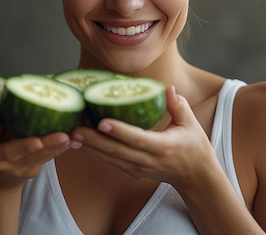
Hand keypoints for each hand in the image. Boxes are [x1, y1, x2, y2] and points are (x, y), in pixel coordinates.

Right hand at [0, 122, 70, 189]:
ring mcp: (14, 168)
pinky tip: (72, 139)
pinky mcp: (31, 170)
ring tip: (66, 137)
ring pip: (33, 158)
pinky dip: (60, 148)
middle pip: (9, 154)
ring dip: (51, 147)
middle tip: (39, 141)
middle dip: (25, 147)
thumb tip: (1, 85)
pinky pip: (47, 157)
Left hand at [70, 86, 216, 189]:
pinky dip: (94, 152)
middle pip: (117, 151)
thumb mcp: (190, 124)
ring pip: (110, 159)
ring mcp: (138, 168)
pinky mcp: (131, 171)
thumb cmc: (194, 146)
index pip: (137, 139)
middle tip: (74, 128)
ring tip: (70, 135)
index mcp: (163, 147)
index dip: (119, 131)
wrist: (195, 177)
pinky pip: (110, 161)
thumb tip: (166, 87)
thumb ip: (177, 105)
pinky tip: (79, 143)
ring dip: (89, 148)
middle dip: (93, 140)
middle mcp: (147, 161)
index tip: (101, 120)